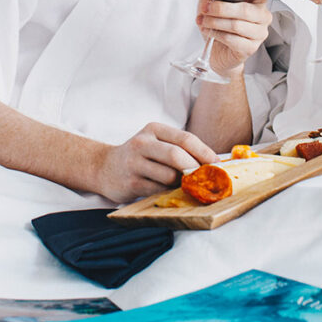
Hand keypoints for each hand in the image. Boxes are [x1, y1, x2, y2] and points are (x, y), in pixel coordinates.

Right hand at [96, 122, 217, 202]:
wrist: (104, 167)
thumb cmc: (140, 156)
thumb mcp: (157, 143)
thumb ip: (180, 148)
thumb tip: (212, 162)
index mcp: (154, 129)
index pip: (185, 138)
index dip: (204, 152)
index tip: (217, 163)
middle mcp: (142, 143)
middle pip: (177, 155)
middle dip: (194, 168)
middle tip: (205, 177)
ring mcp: (134, 163)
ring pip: (169, 175)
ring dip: (180, 183)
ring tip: (181, 183)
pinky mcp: (131, 182)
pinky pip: (158, 189)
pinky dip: (168, 192)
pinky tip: (166, 189)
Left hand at [192, 0, 276, 76]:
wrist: (216, 52)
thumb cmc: (218, 23)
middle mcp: (262, 15)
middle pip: (246, 9)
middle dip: (221, 8)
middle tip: (203, 7)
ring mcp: (259, 33)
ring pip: (237, 25)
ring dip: (215, 22)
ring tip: (201, 20)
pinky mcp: (251, 48)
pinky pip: (233, 39)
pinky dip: (216, 34)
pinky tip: (208, 32)